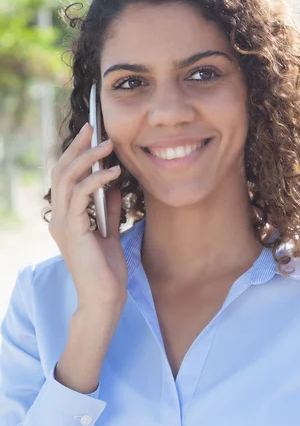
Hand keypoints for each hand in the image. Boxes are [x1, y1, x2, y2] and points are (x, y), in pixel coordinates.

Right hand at [48, 122, 128, 325]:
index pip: (64, 178)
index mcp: (66, 218)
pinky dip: (96, 179)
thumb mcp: (110, 232)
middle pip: (60, 171)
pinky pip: (80, 195)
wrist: (105, 298)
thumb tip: (112, 187)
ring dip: (88, 158)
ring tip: (108, 145)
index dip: (75, 154)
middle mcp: (59, 218)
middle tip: (93, 127)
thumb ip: (107, 209)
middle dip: (77, 147)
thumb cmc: (107, 270)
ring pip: (67, 179)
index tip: (91, 136)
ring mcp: (63, 224)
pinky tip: (113, 172)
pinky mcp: (73, 230)